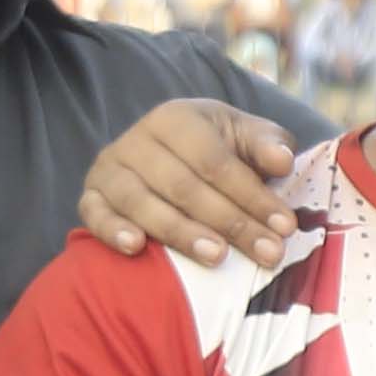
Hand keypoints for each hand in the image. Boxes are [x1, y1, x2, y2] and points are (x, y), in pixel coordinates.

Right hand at [76, 100, 303, 266]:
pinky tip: (136, 248)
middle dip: (230, 223)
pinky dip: (112, 230)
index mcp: (176, 118)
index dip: (251, 195)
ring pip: (142, 203)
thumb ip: (267, 145)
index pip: (215, 161)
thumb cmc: (214, 149)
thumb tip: (282, 162)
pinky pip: (95, 215)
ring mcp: (109, 169)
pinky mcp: (90, 197)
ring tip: (217, 257)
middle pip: (184, 186)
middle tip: (267, 253)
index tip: (285, 226)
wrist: (165, 155)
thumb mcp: (244, 137)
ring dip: (181, 233)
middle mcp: (137, 140)